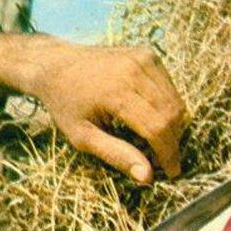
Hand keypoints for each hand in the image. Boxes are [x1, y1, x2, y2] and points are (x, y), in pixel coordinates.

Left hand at [0, 31, 187, 181]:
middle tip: (163, 160)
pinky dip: (167, 105)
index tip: (171, 172)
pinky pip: (169, 86)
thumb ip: (116, 155)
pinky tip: (152, 118)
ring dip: (173, 125)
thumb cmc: (65, 104)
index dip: (168, 154)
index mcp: (116, 92)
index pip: (157, 128)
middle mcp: (134, 70)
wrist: (55, 65)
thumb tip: (147, 176)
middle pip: (171, 114)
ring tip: (158, 142)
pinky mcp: (147, 54)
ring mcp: (143, 58)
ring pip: (174, 100)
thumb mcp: (82, 136)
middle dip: (172, 142)